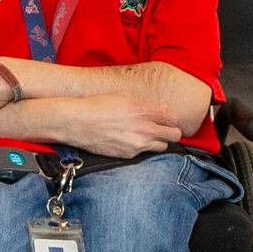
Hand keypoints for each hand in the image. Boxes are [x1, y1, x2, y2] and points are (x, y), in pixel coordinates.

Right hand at [49, 94, 179, 158]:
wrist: (77, 122)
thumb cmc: (97, 106)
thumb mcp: (123, 97)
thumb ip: (146, 104)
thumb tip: (162, 109)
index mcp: (144, 110)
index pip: (173, 118)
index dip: (170, 119)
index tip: (165, 120)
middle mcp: (145, 127)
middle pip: (175, 135)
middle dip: (171, 132)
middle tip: (163, 131)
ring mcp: (138, 143)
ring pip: (163, 147)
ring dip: (158, 142)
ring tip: (146, 137)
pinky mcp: (129, 154)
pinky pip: (145, 153)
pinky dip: (142, 148)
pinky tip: (130, 141)